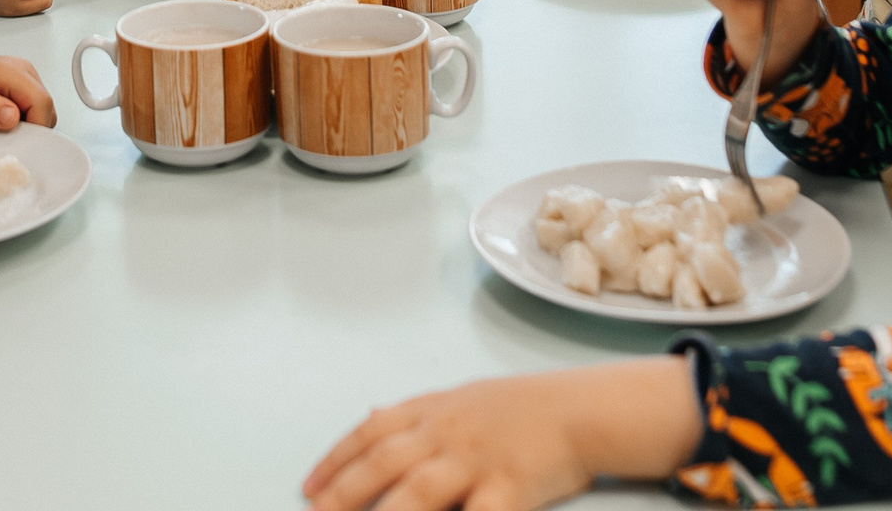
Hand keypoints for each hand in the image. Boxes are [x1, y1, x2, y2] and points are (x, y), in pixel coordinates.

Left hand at [0, 53, 56, 129]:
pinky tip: (0, 122)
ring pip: (42, 110)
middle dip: (31, 128)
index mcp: (11, 71)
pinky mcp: (21, 86)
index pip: (42, 102)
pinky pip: (32, 109)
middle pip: (46, 108)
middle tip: (2, 136)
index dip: (36, 127)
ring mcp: (24, 78)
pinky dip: (21, 120)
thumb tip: (13, 117)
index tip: (17, 141)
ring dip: (26, 125)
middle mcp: (24, 71)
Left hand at [303, 358, 701, 510]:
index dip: (336, 461)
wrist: (583, 409)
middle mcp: (447, 433)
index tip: (309, 487)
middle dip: (344, 493)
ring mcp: (477, 460)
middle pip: (384, 464)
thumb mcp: (464, 399)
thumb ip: (419, 415)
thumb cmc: (525, 408)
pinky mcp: (509, 487)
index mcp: (434, 411)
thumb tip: (372, 419)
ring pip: (419, 492)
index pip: (371, 433)